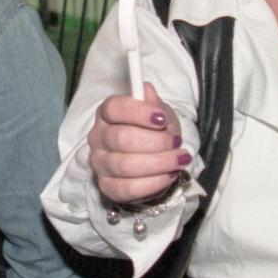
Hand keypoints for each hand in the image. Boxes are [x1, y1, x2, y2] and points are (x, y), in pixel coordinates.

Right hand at [88, 81, 188, 204]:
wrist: (154, 159)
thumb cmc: (154, 131)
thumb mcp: (158, 112)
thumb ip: (152, 102)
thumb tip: (146, 90)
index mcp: (107, 113)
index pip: (114, 108)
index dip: (138, 113)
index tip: (162, 119)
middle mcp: (98, 137)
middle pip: (121, 138)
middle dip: (156, 142)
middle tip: (176, 143)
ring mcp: (100, 163)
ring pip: (126, 165)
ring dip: (159, 163)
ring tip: (179, 160)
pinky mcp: (107, 186)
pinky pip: (127, 188)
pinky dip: (153, 183)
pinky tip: (169, 175)